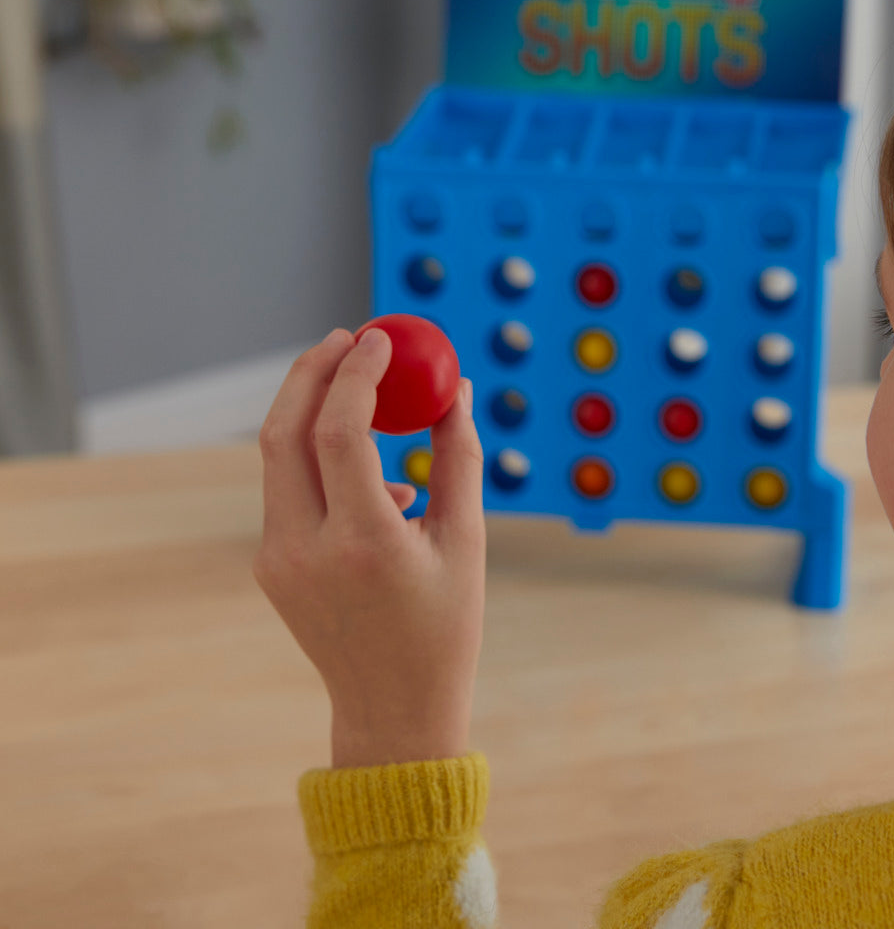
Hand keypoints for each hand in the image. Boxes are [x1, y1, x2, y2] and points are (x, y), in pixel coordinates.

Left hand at [252, 327, 485, 767]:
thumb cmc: (443, 629)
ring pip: (277, 456)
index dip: (358, 374)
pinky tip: (374, 477)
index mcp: (363, 544)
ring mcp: (277, 560)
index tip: (379, 339)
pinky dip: (320, 460)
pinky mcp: (270, 565)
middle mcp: (305, 549)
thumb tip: (455, 391)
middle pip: (284, 430)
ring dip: (313, 410)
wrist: (392, 710)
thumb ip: (460, 458)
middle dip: (312, 372)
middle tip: (349, 340)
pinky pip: (288, 491)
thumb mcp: (466, 542)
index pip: (342, 432)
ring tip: (368, 394)